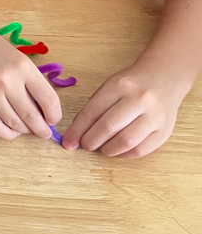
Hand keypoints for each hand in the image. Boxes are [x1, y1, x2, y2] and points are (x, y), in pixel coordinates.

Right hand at [0, 22, 60, 140]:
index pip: (48, 100)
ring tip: (27, 129)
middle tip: (44, 133)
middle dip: (42, 130)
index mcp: (23, 67)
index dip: (54, 115)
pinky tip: (12, 130)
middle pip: (32, 117)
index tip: (53, 119)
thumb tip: (41, 106)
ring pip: (14, 124)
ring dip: (25, 131)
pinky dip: (6, 133)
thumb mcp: (16, 55)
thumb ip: (29, 79)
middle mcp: (8, 81)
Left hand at [63, 63, 185, 156]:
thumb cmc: (130, 85)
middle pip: (109, 127)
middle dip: (91, 141)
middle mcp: (140, 99)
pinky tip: (117, 151)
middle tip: (84, 145)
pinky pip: (141, 150)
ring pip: (126, 141)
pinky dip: (124, 154)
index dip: (77, 130)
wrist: (163, 78)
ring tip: (100, 149)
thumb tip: (75, 135)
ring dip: (107, 150)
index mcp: (120, 85)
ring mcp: (155, 116)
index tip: (68, 141)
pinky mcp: (165, 131)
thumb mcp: (109, 87)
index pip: (92, 111)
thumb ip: (94, 108)